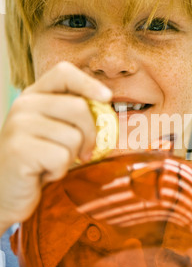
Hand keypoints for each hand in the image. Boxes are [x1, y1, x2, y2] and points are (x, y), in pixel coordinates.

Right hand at [0, 62, 111, 235]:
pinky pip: (62, 157)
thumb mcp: (53, 131)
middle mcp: (23, 105)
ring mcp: (19, 126)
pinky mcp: (19, 150)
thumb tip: (107, 107)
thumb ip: (72, 116)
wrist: (5, 193)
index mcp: (33, 95)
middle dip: (89, 135)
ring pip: (74, 136)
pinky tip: (42, 173)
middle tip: (81, 153)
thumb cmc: (37, 162)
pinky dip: (59, 171)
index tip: (107, 98)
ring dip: (70, 157)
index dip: (89, 83)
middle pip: (79, 108)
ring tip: (51, 163)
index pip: (64, 73)